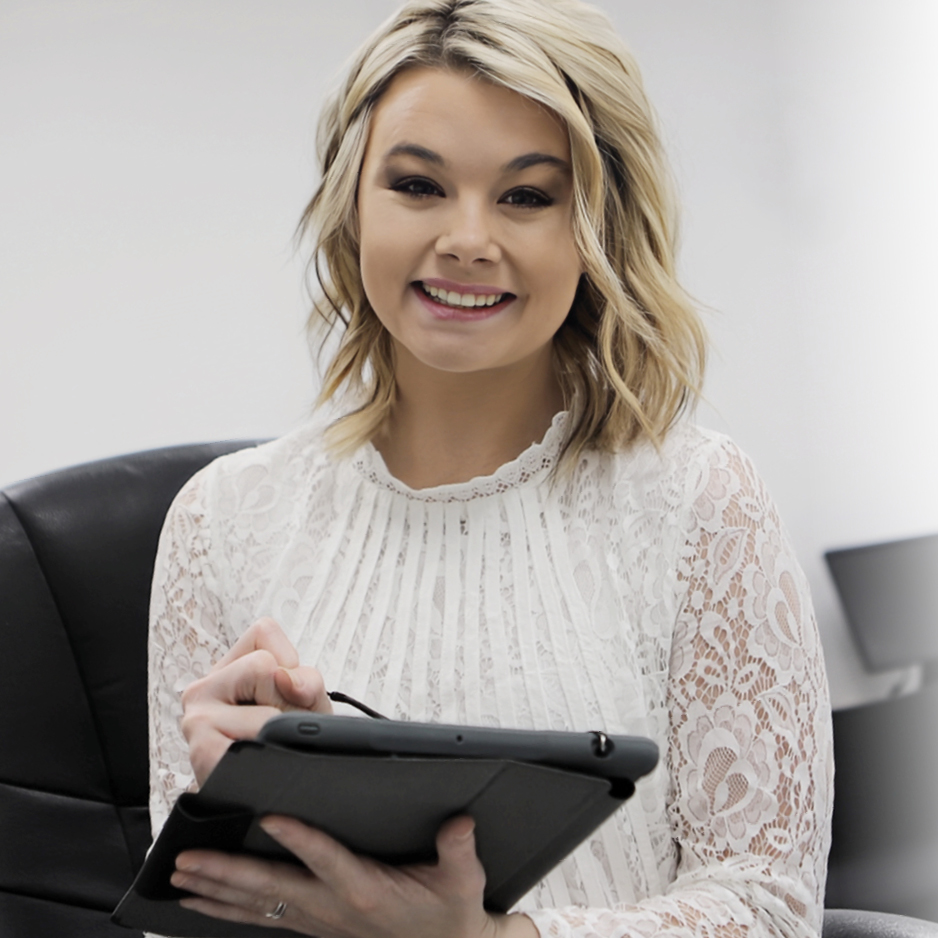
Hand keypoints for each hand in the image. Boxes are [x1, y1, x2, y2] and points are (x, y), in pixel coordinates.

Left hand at [171, 816, 537, 937]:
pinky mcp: (311, 923)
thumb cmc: (449, 913)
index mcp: (364, 889)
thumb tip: (460, 822)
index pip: (325, 859)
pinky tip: (200, 900)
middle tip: (188, 858)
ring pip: (256, 904)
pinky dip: (227, 908)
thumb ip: (459, 850)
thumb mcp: (463, 883)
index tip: (271, 817)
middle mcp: (331, 906)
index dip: (299, 839)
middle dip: (225, 873)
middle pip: (270, 887)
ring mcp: (316, 918)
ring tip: (179, 875)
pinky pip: (261, 916)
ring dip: (215, 890)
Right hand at [180, 617, 331, 784]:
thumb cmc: (289, 742)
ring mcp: (196, 720)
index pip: (263, 632)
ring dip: (280, 727)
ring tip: (269, 744)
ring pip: (260, 699)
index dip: (290, 663)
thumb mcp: (307, 700)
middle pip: (264, 665)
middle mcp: (203, 690)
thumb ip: (306, 680)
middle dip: (287, 699)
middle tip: (278, 726)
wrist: (279, 797)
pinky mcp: (203, 751)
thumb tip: (287, 680)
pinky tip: (260, 761)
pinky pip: (253, 738)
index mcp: (226, 670)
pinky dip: (271, 751)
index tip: (285, 693)